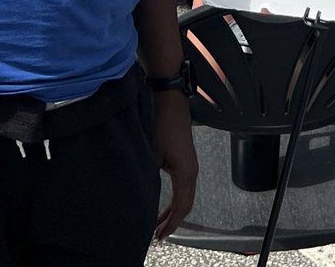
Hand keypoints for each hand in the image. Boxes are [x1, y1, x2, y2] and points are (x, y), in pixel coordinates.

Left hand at [151, 90, 197, 238]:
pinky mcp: (185, 155)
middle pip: (186, 203)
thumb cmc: (162, 121)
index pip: (181, 207)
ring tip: (160, 220)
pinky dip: (176, 196)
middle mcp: (192, 169)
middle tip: (158, 233)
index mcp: (186, 172)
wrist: (168, 98)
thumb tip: (142, 197)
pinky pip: (184, 184)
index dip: (171, 224)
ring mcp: (190, 162)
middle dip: (172, 220)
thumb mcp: (151, 154)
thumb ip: (149, 178)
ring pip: (185, 194)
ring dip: (174, 208)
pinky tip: (166, 199)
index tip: (160, 235)